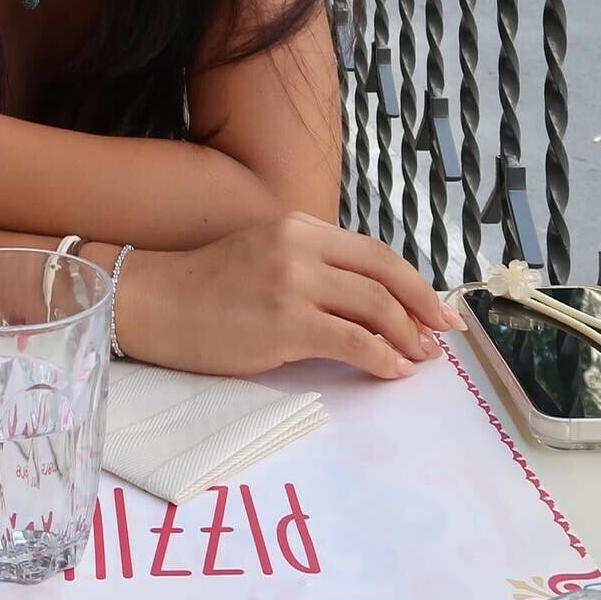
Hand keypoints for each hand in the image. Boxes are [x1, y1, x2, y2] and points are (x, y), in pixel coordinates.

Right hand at [121, 213, 463, 380]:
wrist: (153, 301)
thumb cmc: (207, 286)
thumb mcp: (265, 253)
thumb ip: (311, 264)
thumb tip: (368, 300)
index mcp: (298, 226)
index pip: (374, 252)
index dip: (414, 282)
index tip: (438, 308)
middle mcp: (299, 246)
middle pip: (384, 274)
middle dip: (424, 306)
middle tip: (446, 334)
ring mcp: (292, 283)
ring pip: (374, 307)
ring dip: (408, 337)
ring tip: (421, 358)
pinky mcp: (284, 324)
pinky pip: (353, 343)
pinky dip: (381, 359)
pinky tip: (391, 372)